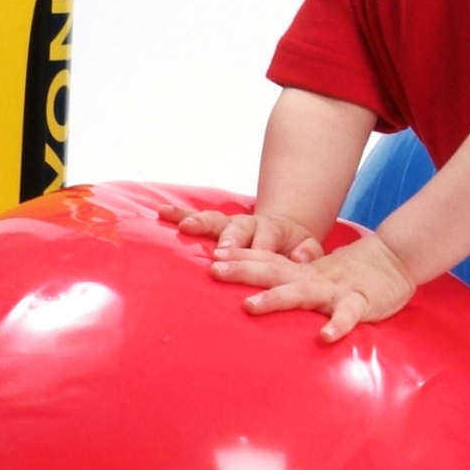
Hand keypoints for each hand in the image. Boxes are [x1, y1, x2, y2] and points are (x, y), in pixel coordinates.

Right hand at [158, 204, 322, 264]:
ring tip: (186, 228)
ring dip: (200, 223)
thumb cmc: (294, 248)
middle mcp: (249, 225)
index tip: (253, 257)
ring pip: (214, 221)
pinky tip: (162, 212)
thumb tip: (302, 256)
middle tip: (218, 252)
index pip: (266, 242)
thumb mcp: (307, 248)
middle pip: (238, 230)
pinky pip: (196, 217)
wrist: (284, 232)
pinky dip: (180, 214)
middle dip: (228, 241)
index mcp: (273, 231)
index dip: (259, 250)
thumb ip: (307, 252)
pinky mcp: (215, 226)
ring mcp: (230, 225)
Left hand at [209, 231, 416, 342]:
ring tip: (250, 306)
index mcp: (300, 271)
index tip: (210, 257)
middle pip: (272, 270)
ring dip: (275, 298)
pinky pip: (346, 315)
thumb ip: (288, 281)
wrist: (394, 260)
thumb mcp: (315, 274)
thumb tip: (252, 294)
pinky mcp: (359, 302)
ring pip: (301, 292)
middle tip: (214, 271)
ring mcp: (334, 289)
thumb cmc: (348, 273)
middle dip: (243, 270)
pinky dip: (336, 325)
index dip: (239, 257)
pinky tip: (324, 338)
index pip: (266, 259)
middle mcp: (311, 277)